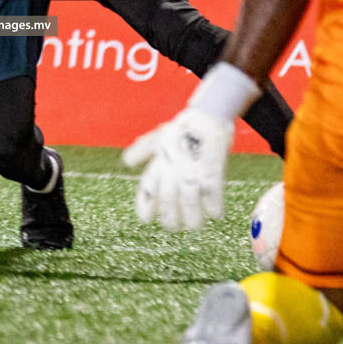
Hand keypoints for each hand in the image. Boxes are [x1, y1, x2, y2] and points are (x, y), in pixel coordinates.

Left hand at [122, 106, 233, 230]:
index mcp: (160, 159)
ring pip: (188, 200)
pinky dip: (214, 207)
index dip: (146, 204)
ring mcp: (193, 169)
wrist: (209, 115)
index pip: (149, 186)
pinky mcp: (212, 170)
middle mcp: (174, 167)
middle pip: (167, 197)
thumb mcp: (160, 136)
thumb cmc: (184, 127)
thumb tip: (126, 162)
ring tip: (194, 227)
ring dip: (191, 217)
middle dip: (169, 216)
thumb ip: (143, 150)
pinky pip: (212, 194)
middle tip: (172, 228)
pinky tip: (216, 215)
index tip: (145, 220)